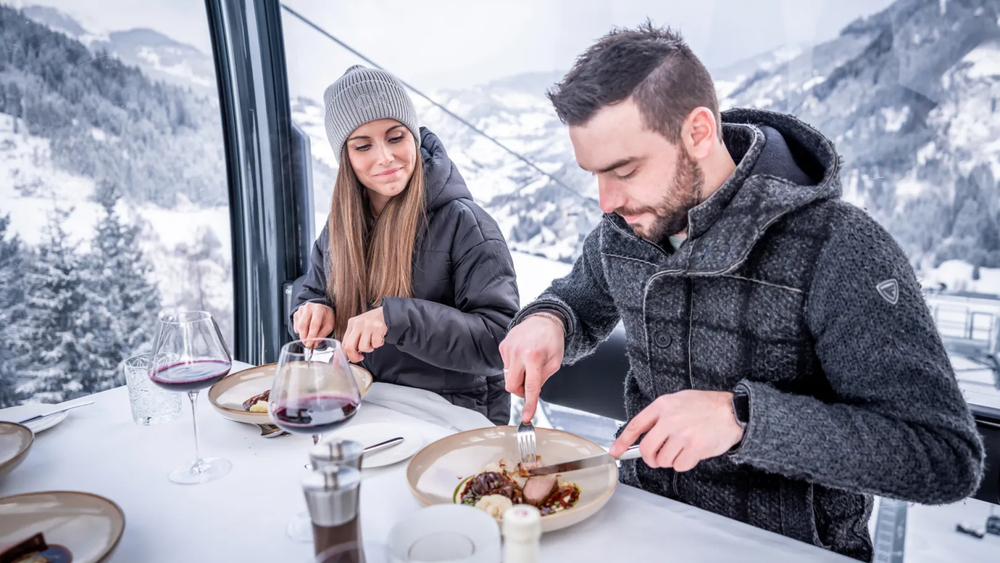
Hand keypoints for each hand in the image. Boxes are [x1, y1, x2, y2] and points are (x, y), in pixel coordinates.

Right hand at [293, 302, 334, 347]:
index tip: (309, 345)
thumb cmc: (326, 318)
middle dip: (304, 337)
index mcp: (319, 309)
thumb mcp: (329, 326)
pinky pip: (296, 326)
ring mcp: (301, 309)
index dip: (311, 336)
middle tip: (307, 345)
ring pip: (299, 326)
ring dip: (303, 335)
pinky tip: (307, 329)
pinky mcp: (296, 313)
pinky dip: (300, 331)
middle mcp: (309, 307)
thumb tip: (314, 344)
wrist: (322, 309)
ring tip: (310, 336)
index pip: (314, 324)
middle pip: (303, 325)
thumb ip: (322, 335)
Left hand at [342, 307, 387, 362]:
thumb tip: (348, 354)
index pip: (344, 343)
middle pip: (349, 346)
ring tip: (373, 342)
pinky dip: (378, 344)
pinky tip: (379, 337)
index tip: (353, 357)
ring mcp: (368, 326)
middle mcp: (358, 324)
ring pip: (363, 347)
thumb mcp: (359, 326)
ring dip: (369, 349)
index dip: (348, 354)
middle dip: (354, 357)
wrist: (387, 313)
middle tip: (360, 358)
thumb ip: (353, 338)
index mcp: (352, 323)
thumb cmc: (372, 323)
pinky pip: (375, 344)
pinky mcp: (378, 328)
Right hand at [499, 314, 564, 423]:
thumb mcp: (555, 362)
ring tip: (528, 364)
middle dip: (519, 390)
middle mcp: (519, 353)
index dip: (529, 404)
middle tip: (529, 384)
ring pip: (508, 376)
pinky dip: (514, 366)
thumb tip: (531, 393)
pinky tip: (522, 356)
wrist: (543, 318)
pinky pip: (506, 365)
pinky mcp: (503, 346)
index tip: (526, 417)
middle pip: (511, 386)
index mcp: (534, 357)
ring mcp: (508, 349)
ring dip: (518, 376)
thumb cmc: (552, 340)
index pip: (531, 387)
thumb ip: (543, 379)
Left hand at [609, 390, 743, 471]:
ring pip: (663, 460)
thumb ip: (660, 416)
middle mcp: (670, 420)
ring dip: (670, 460)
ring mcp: (682, 435)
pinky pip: (679, 466)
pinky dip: (684, 464)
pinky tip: (692, 453)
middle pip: (646, 449)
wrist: (732, 411)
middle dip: (650, 458)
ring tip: (682, 449)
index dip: (623, 441)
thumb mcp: (678, 400)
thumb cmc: (705, 406)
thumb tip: (643, 435)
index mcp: (662, 405)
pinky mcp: (695, 448)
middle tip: (657, 458)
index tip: (616, 451)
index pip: (636, 425)